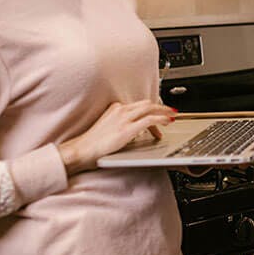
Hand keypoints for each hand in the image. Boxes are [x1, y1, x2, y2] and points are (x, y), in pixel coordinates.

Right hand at [58, 100, 176, 174]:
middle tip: (170, 113)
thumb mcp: (108, 127)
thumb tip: (135, 129)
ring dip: (164, 112)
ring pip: (150, 109)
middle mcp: (120, 110)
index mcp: (115, 108)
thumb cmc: (92, 143)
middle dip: (160, 108)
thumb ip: (121, 124)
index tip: (159, 115)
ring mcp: (124, 118)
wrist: (81, 150)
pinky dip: (161, 120)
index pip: (139, 105)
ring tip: (172, 117)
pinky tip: (167, 122)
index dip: (152, 109)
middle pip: (147, 104)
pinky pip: (150, 120)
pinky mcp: (127, 128)